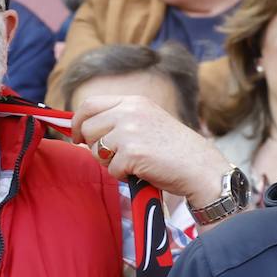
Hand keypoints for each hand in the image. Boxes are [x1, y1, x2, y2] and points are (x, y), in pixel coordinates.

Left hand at [72, 94, 233, 209]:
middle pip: (88, 128)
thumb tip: (82, 131)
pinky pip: (111, 169)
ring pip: (97, 150)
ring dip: (109, 162)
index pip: (90, 104)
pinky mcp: (132, 153)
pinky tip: (141, 171)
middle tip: (112, 157)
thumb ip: (119, 120)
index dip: (78, 122)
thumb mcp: (147, 121)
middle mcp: (130, 111)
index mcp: (133, 101)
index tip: (77, 136)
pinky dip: (123, 175)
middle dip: (94, 146)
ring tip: (133, 163)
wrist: (200, 167)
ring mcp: (130, 131)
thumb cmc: (173, 150)